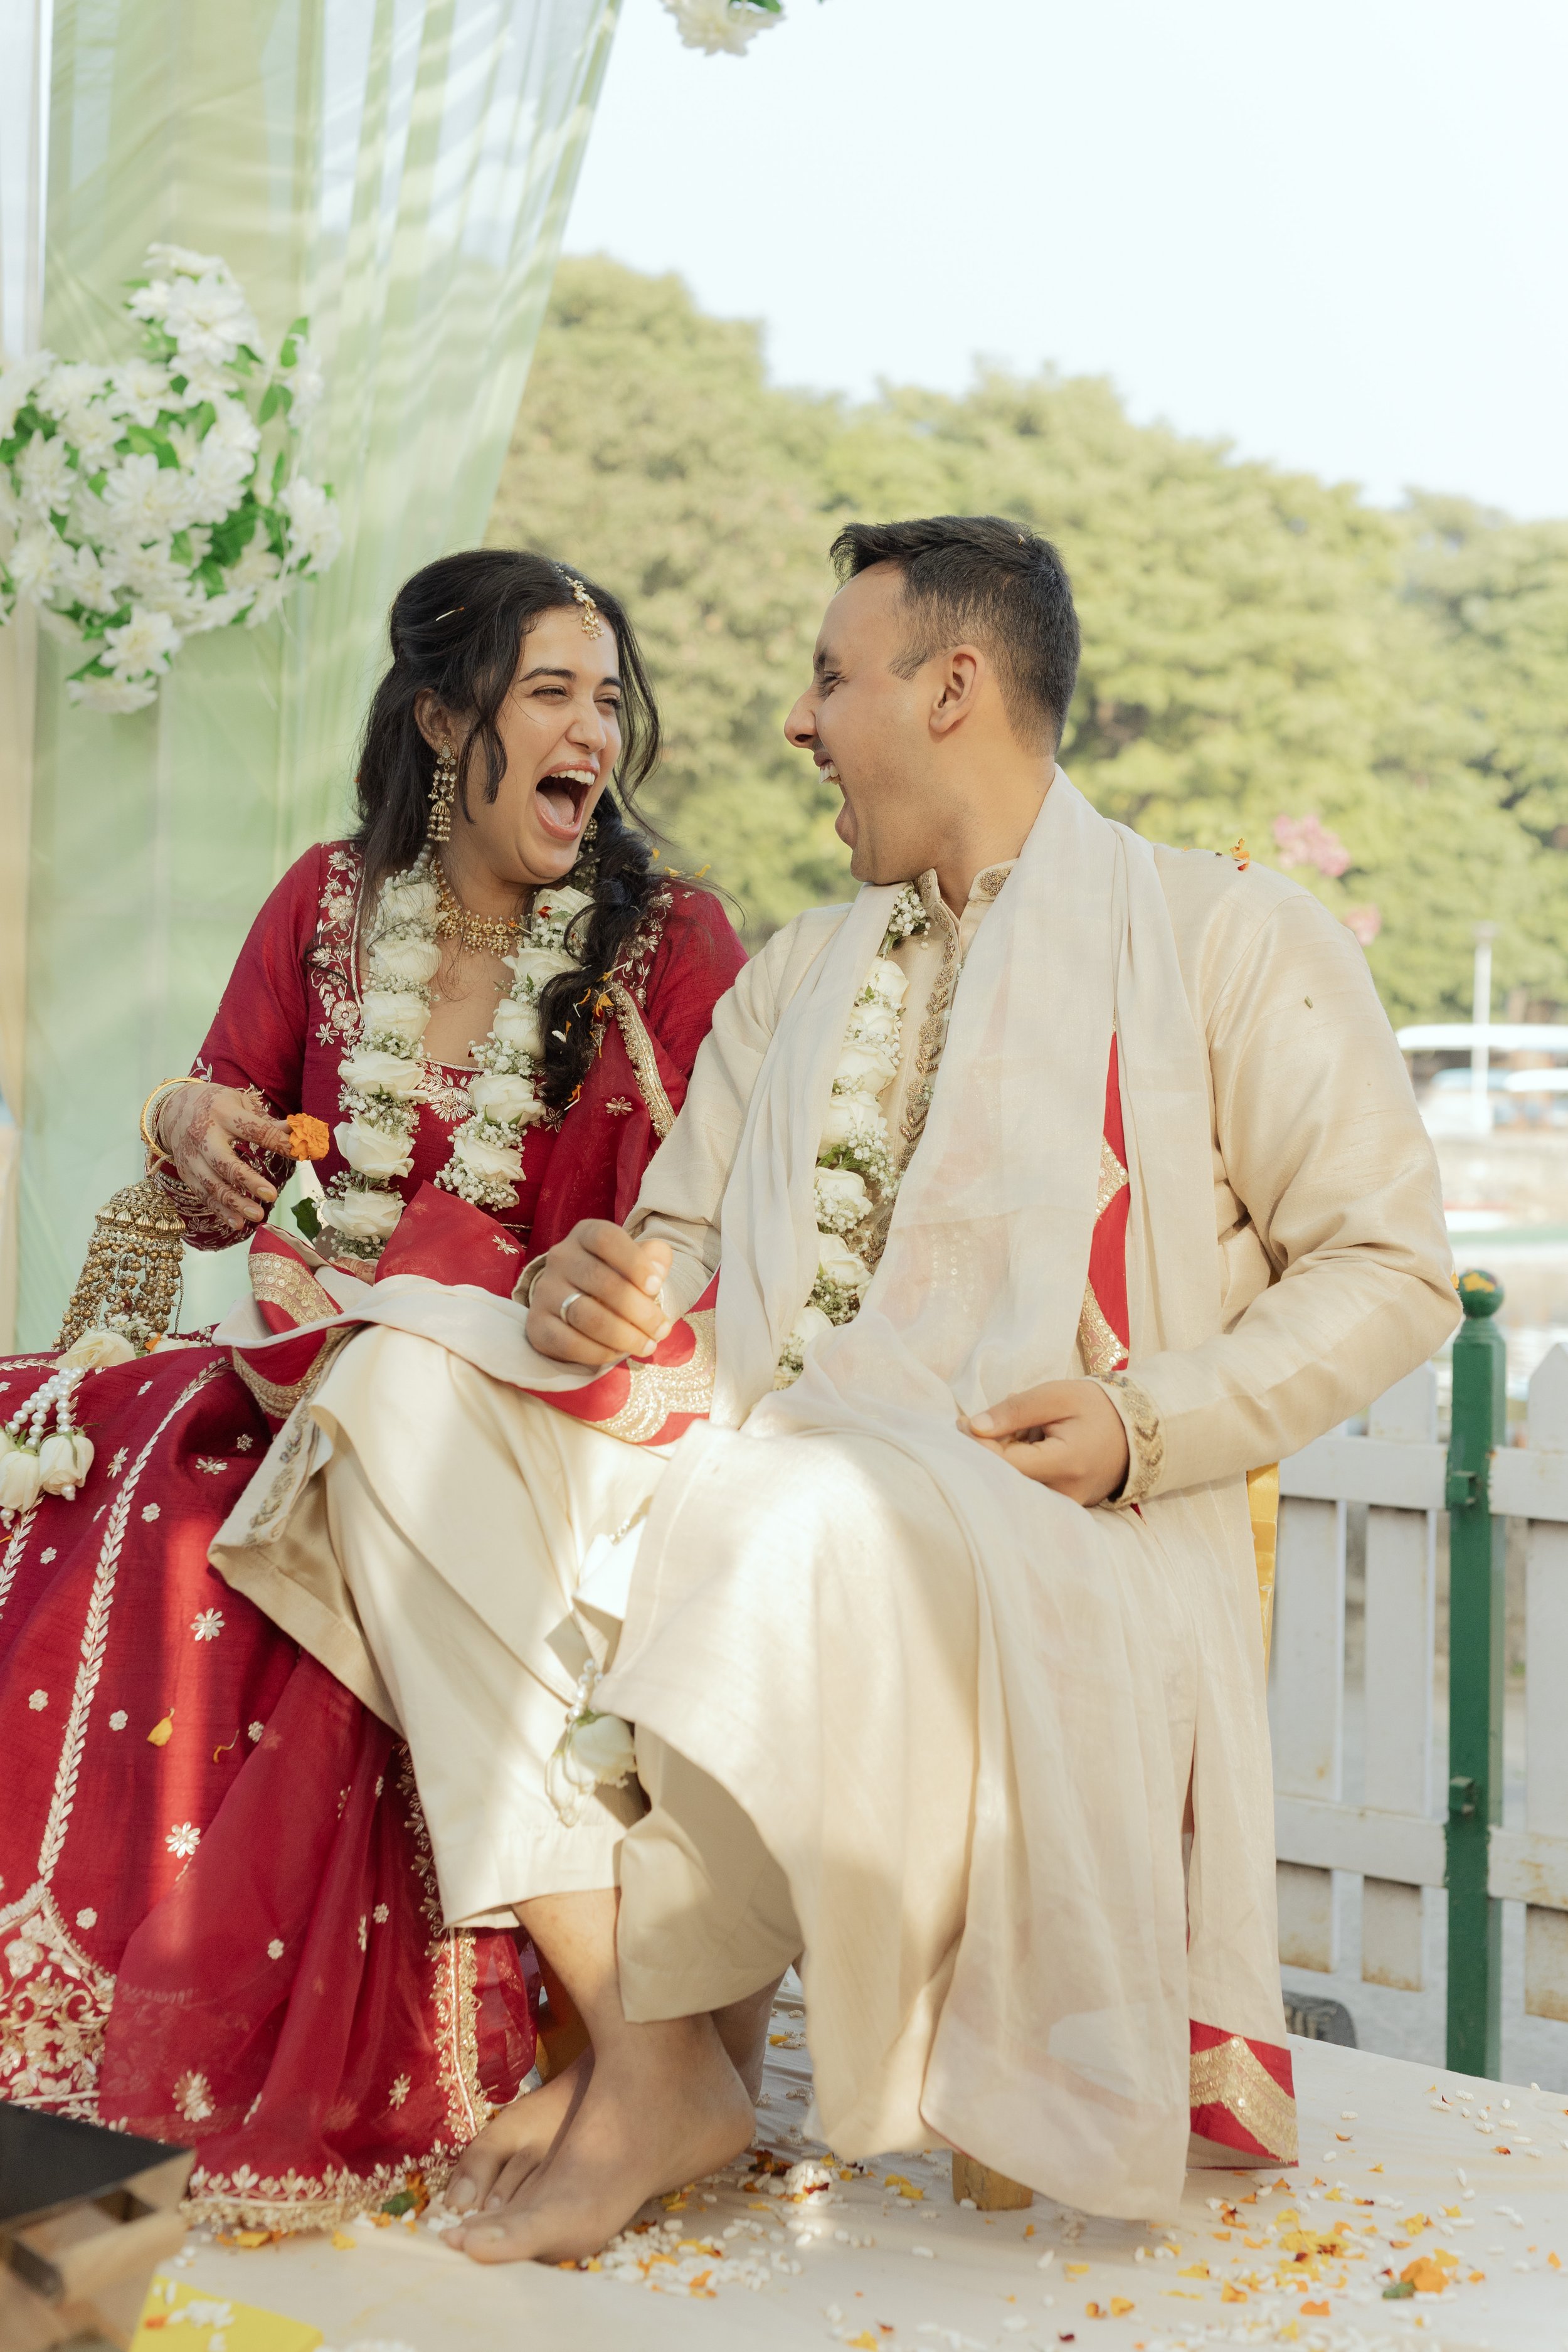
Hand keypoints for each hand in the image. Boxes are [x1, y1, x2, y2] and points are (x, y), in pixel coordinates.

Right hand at [155, 1082, 293, 1233]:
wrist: (173, 1108)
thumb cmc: (217, 1105)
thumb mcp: (241, 1104)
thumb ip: (267, 1122)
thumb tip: (299, 1133)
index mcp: (223, 1113)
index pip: (254, 1130)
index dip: (278, 1142)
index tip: (301, 1153)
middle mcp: (204, 1135)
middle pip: (224, 1161)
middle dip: (248, 1180)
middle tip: (272, 1196)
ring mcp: (191, 1156)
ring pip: (211, 1184)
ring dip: (234, 1202)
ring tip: (258, 1215)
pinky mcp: (185, 1172)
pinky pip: (202, 1195)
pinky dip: (219, 1211)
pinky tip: (237, 1223)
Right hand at [526, 1219, 673, 1367]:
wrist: (581, 1304)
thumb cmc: (618, 1278)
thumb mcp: (638, 1261)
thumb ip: (654, 1258)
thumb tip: (657, 1270)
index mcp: (585, 1235)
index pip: (606, 1239)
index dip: (633, 1263)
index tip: (656, 1286)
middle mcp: (560, 1258)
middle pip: (600, 1281)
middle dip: (639, 1310)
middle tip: (661, 1329)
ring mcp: (545, 1291)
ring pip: (586, 1316)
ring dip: (624, 1335)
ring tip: (647, 1345)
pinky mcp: (537, 1324)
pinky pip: (569, 1343)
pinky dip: (599, 1352)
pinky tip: (618, 1353)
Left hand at [961, 1377, 1129, 1505]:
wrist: (1136, 1430)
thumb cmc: (1095, 1408)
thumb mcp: (1055, 1396)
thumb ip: (1014, 1411)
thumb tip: (972, 1428)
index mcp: (1065, 1464)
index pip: (1004, 1464)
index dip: (977, 1445)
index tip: (962, 1423)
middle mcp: (1065, 1494)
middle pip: (1004, 1480)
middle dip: (987, 1453)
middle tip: (982, 1425)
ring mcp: (1065, 1506)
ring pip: (1013, 1487)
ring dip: (1003, 1461)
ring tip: (1017, 1433)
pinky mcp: (1063, 1508)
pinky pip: (1027, 1491)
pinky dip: (1017, 1470)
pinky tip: (1025, 1448)